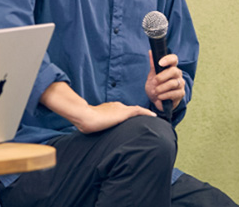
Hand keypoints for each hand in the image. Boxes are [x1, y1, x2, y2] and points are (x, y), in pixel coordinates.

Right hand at [39, 82, 154, 133]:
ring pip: (136, 111)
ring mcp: (120, 108)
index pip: (120, 111)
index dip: (126, 115)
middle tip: (145, 119)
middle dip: (137, 115)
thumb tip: (89, 131)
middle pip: (129, 110)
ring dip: (144, 114)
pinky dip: (147, 113)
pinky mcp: (124, 112)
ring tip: (152, 118)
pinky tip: (154, 116)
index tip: (130, 119)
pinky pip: (139, 111)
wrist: (85, 116)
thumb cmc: (85, 122)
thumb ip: (94, 125)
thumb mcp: (90, 124)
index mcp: (108, 108)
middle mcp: (116, 106)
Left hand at [145, 51, 184, 111]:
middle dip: (162, 77)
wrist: (156, 100)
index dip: (168, 59)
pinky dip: (164, 95)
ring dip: (161, 88)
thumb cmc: (155, 86)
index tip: (160, 63)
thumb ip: (153, 65)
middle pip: (174, 71)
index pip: (174, 59)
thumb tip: (151, 52)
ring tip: (155, 91)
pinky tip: (159, 97)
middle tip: (154, 82)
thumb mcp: (152, 75)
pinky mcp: (181, 94)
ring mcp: (180, 84)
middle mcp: (178, 74)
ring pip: (173, 83)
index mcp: (171, 67)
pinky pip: (174, 93)